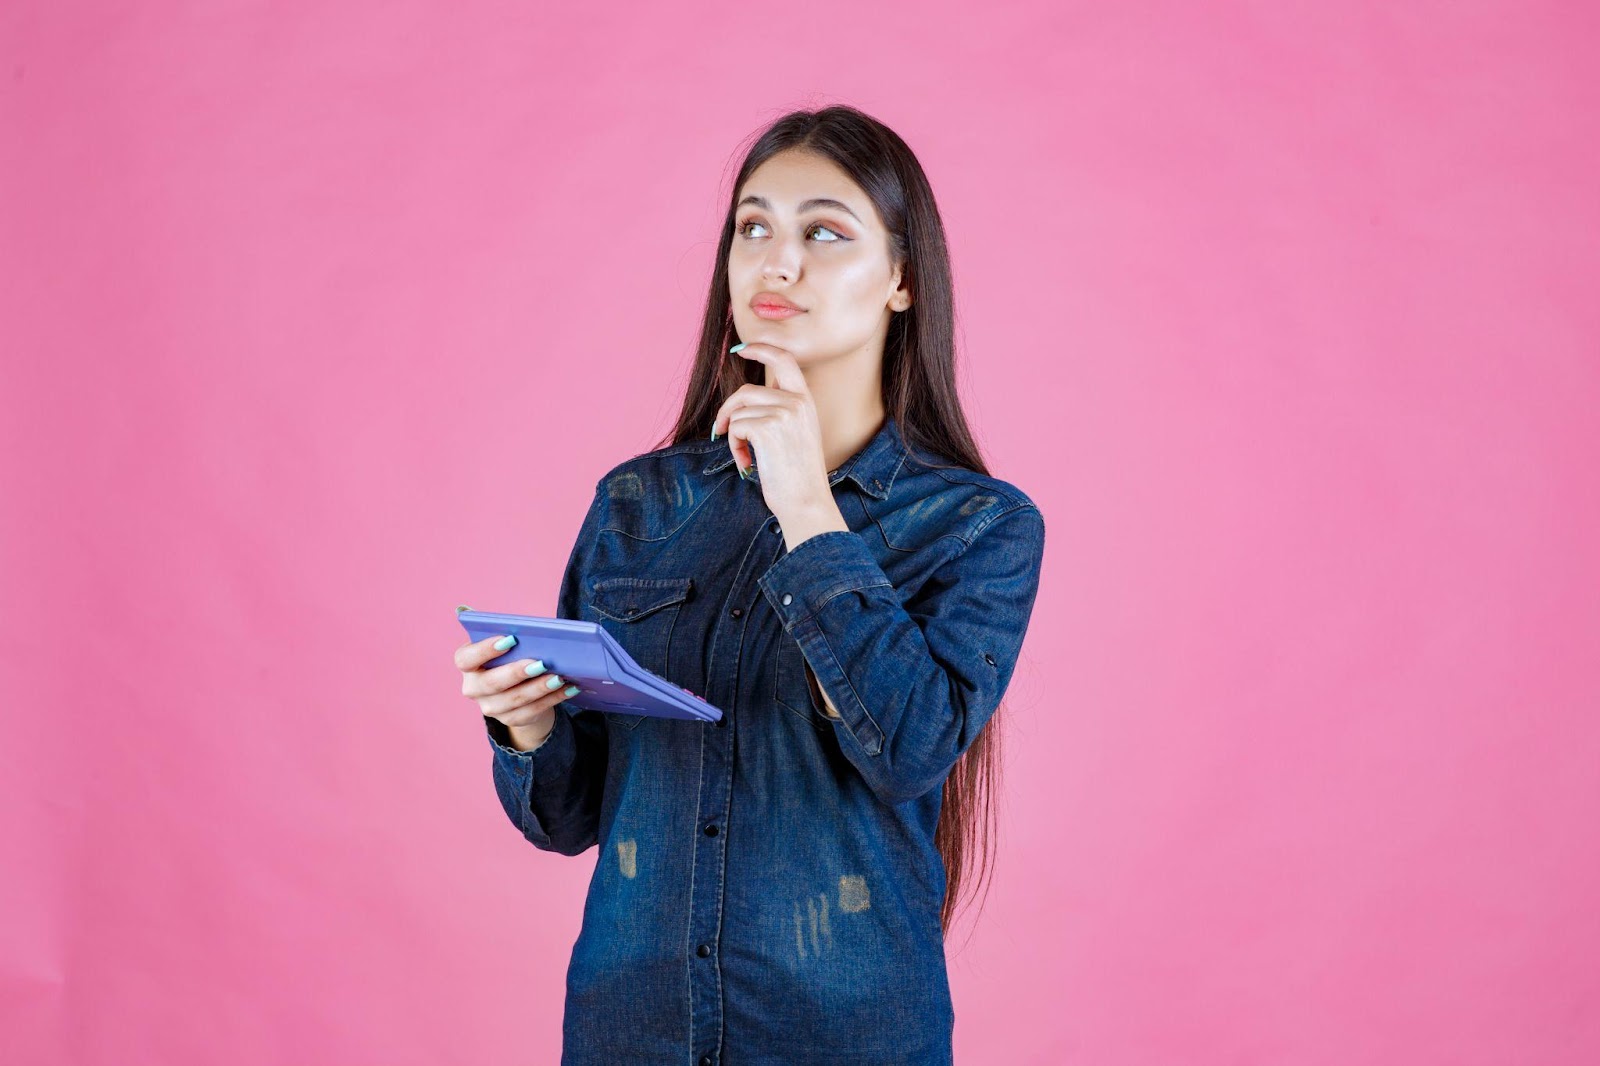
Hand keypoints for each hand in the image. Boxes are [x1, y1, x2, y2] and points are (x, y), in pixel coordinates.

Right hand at [455, 634, 577, 748]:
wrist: (516, 688)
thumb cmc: (510, 656)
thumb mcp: (505, 644)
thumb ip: (506, 634)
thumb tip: (508, 624)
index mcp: (467, 664)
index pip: (466, 659)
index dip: (485, 650)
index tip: (510, 640)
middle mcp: (473, 688)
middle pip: (491, 683)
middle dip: (517, 673)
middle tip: (540, 663)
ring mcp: (490, 707)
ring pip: (514, 700)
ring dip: (538, 688)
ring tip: (558, 678)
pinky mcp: (510, 719)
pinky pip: (531, 711)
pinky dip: (552, 699)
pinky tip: (567, 688)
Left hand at [711, 342, 835, 525]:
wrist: (806, 501)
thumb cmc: (797, 475)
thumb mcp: (796, 434)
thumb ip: (780, 410)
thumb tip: (744, 399)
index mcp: (806, 401)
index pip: (784, 360)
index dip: (761, 349)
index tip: (741, 349)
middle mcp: (797, 402)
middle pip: (746, 392)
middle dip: (727, 411)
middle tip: (720, 430)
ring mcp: (783, 413)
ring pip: (737, 412)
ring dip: (733, 436)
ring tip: (746, 456)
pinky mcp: (767, 428)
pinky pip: (735, 427)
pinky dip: (734, 447)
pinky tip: (748, 464)